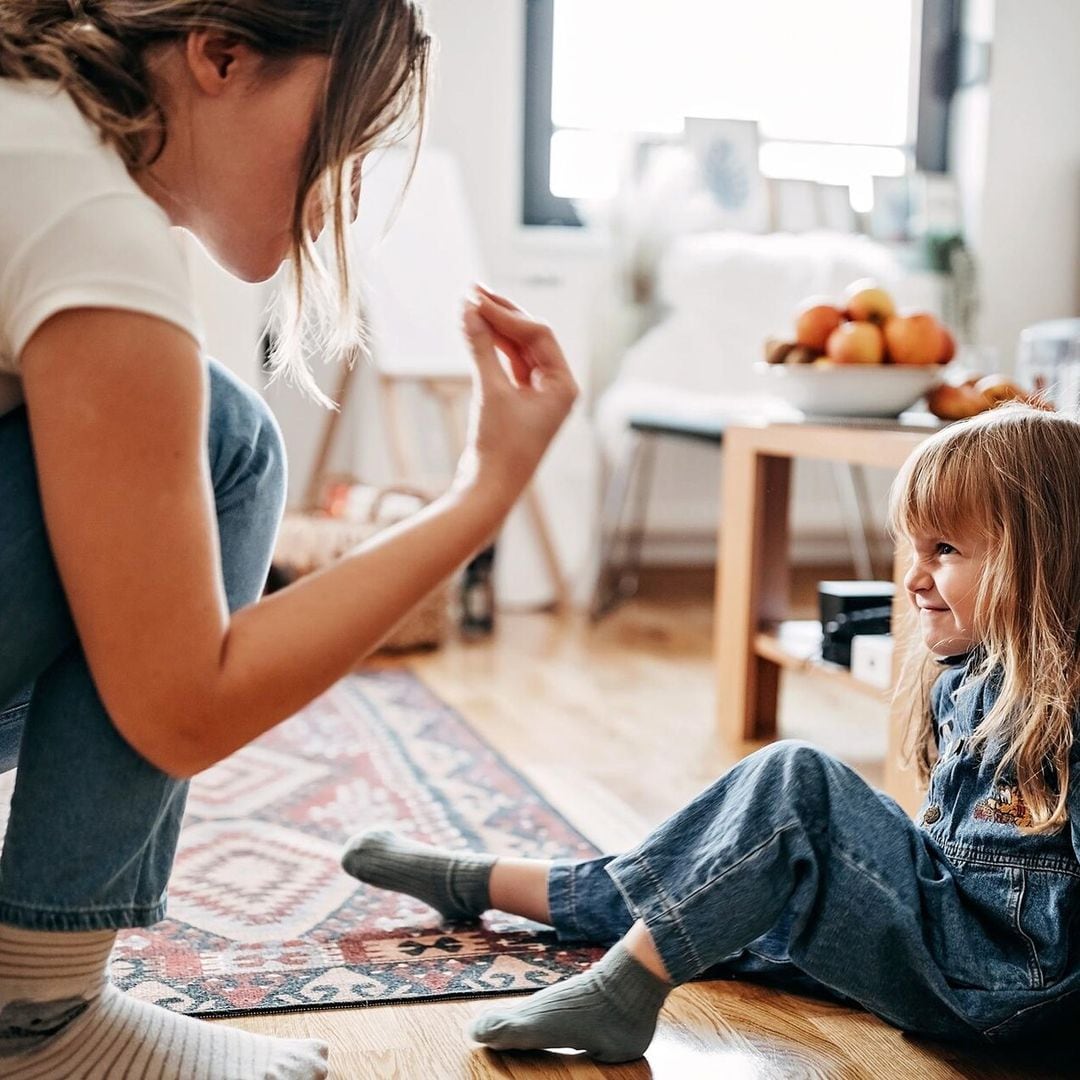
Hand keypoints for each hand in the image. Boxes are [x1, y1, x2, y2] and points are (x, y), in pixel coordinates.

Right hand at [455, 284, 578, 501]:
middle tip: (471, 290)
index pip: (539, 335)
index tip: (476, 300)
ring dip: (494, 328)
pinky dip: (490, 348)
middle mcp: (556, 387)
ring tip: (467, 304)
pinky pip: (507, 365)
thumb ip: (481, 346)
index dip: (507, 314)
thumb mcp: (490, 391)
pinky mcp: (518, 403)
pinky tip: (473, 329)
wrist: (489, 489)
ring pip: (517, 350)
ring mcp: (538, 395)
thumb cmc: (499, 446)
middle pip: (530, 337)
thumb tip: (467, 308)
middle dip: (501, 314)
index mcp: (564, 385)